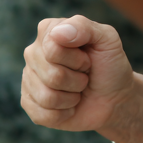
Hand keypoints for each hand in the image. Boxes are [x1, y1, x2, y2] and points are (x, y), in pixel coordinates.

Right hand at [22, 15, 137, 131]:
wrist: (114, 98)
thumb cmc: (109, 65)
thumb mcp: (107, 39)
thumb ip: (84, 27)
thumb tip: (58, 33)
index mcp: (49, 31)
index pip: (53, 49)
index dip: (78, 59)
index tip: (88, 58)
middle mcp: (33, 52)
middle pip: (51, 75)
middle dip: (77, 79)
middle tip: (84, 74)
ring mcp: (29, 78)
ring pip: (47, 97)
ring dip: (71, 97)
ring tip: (78, 89)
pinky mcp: (29, 103)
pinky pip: (41, 115)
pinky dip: (63, 114)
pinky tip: (69, 105)